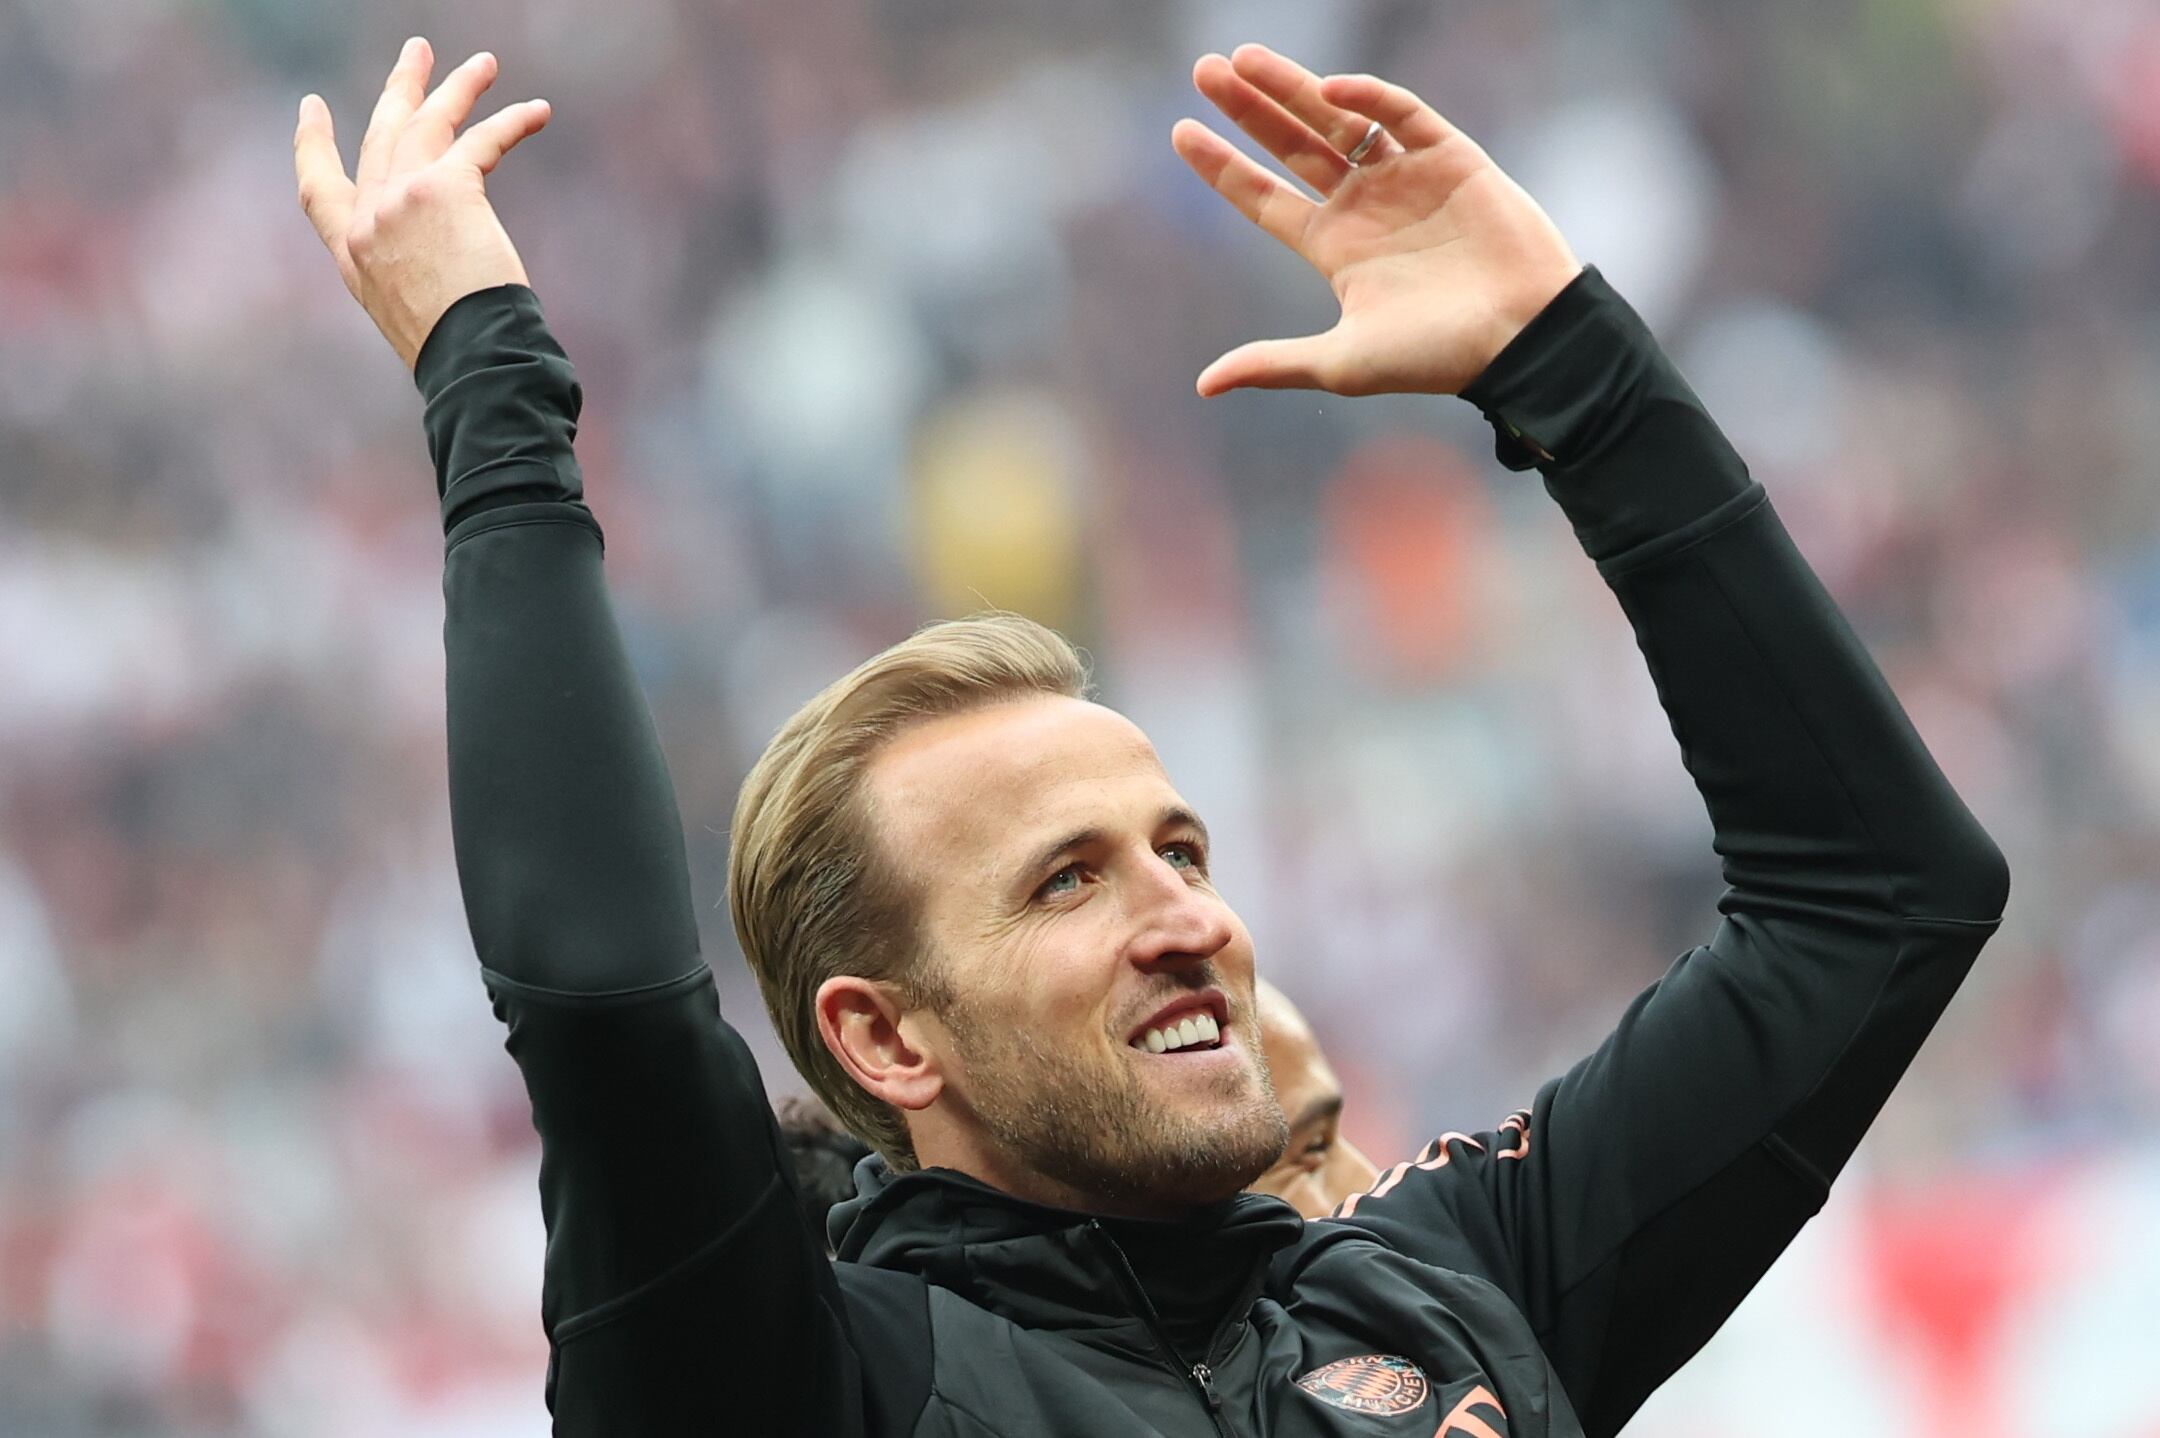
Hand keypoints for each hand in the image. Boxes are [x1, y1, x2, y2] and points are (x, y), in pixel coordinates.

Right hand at [294, 38, 551, 369]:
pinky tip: (538, 111)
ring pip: (428, 124)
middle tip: (417, 52)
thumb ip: (406, 271)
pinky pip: (483, 141)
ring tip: (485, 64)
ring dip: (459, 88)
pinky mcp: (445, 188)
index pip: (317, 189)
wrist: (471, 361)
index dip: (312, 145)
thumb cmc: (456, 354)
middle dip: (402, 89)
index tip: (310, 108)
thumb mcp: (406, 313)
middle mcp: (367, 219)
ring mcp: (401, 199)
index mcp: (350, 254)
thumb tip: (438, 264)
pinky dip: (512, 122)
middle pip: (381, 137)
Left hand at [1174, 46, 1581, 398]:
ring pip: (1339, 121)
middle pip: (1293, 145)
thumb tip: (1204, 385)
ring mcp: (1407, 178)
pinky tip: (1330, 89)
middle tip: (1204, 69)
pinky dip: (1369, 98)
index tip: (1180, 131)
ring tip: (1243, 58)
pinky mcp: (1452, 158)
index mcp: (1336, 248)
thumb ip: (1274, 362)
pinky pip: (1404, 115)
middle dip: (1249, 108)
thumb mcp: (1341, 363)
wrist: (1520, 339)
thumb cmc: (1436, 358)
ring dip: (1294, 87)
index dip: (1223, 166)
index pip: (1265, 198)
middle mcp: (1365, 206)